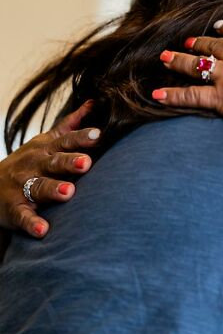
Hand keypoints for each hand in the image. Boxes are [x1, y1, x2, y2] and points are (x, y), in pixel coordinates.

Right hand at [0, 101, 100, 237]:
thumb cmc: (30, 162)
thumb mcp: (45, 140)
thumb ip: (69, 125)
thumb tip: (93, 103)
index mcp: (46, 148)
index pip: (66, 140)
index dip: (81, 137)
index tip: (97, 134)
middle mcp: (35, 165)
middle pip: (54, 161)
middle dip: (70, 161)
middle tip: (86, 163)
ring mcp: (23, 186)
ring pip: (39, 187)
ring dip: (53, 189)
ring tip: (68, 193)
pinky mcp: (13, 208)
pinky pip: (23, 216)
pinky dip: (32, 223)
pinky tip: (43, 230)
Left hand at [152, 14, 222, 136]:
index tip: (219, 27)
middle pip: (214, 45)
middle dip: (200, 42)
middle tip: (188, 41)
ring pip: (197, 65)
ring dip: (180, 61)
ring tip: (166, 58)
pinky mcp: (219, 98)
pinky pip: (191, 95)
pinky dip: (172, 95)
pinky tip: (156, 94)